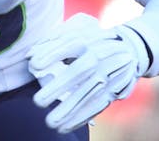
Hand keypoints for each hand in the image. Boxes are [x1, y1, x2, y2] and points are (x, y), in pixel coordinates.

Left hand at [29, 14, 148, 134]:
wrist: (129, 48)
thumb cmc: (90, 40)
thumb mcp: (74, 31)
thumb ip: (52, 41)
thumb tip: (30, 56)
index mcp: (86, 39)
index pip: (68, 45)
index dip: (51, 54)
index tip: (34, 65)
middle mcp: (98, 56)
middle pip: (78, 72)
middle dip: (58, 87)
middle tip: (38, 101)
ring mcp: (107, 75)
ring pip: (88, 93)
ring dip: (68, 110)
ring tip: (50, 122)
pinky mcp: (113, 91)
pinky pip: (96, 106)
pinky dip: (80, 118)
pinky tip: (65, 127)